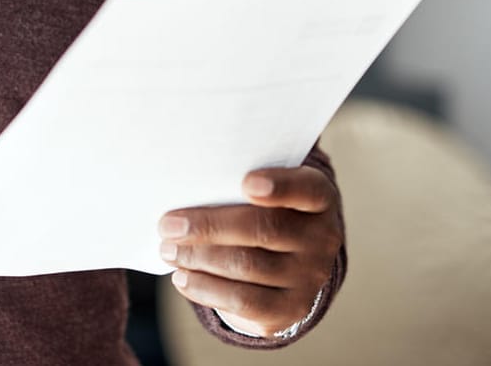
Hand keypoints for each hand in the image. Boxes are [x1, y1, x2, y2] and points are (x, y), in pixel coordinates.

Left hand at [158, 166, 342, 337]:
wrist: (288, 259)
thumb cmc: (260, 209)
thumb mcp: (260, 189)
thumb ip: (234, 182)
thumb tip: (181, 187)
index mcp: (317, 197)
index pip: (307, 188)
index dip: (280, 186)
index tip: (246, 182)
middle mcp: (322, 238)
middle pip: (263, 229)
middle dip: (208, 227)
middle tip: (168, 226)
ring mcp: (310, 276)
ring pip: (248, 265)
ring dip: (199, 258)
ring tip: (167, 251)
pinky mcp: (292, 308)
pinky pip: (245, 301)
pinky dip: (206, 289)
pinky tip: (182, 278)